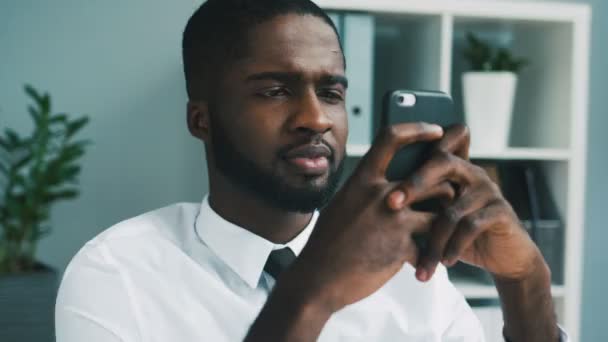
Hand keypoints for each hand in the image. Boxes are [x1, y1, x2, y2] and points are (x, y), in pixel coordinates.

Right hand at [289, 123, 453, 311]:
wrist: (318, 278)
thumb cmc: (328, 242)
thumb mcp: (343, 204)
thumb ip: (365, 190)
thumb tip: (385, 181)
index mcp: (361, 179)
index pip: (391, 138)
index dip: (417, 129)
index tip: (436, 131)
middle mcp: (379, 194)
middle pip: (430, 175)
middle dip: (447, 183)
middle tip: (456, 189)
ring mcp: (392, 220)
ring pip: (441, 208)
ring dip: (446, 218)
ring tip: (445, 229)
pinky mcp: (401, 246)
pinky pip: (429, 244)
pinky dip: (429, 254)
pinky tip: (424, 262)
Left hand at [387, 125, 542, 281]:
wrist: (503, 257)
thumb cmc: (460, 235)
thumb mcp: (436, 216)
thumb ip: (417, 203)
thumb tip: (373, 199)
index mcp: (453, 168)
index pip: (436, 144)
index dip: (417, 137)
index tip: (387, 158)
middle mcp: (471, 172)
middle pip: (442, 162)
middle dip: (414, 183)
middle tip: (392, 205)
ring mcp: (487, 189)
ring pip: (452, 210)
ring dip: (433, 240)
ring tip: (420, 262)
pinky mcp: (500, 210)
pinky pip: (470, 225)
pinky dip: (454, 247)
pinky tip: (444, 263)